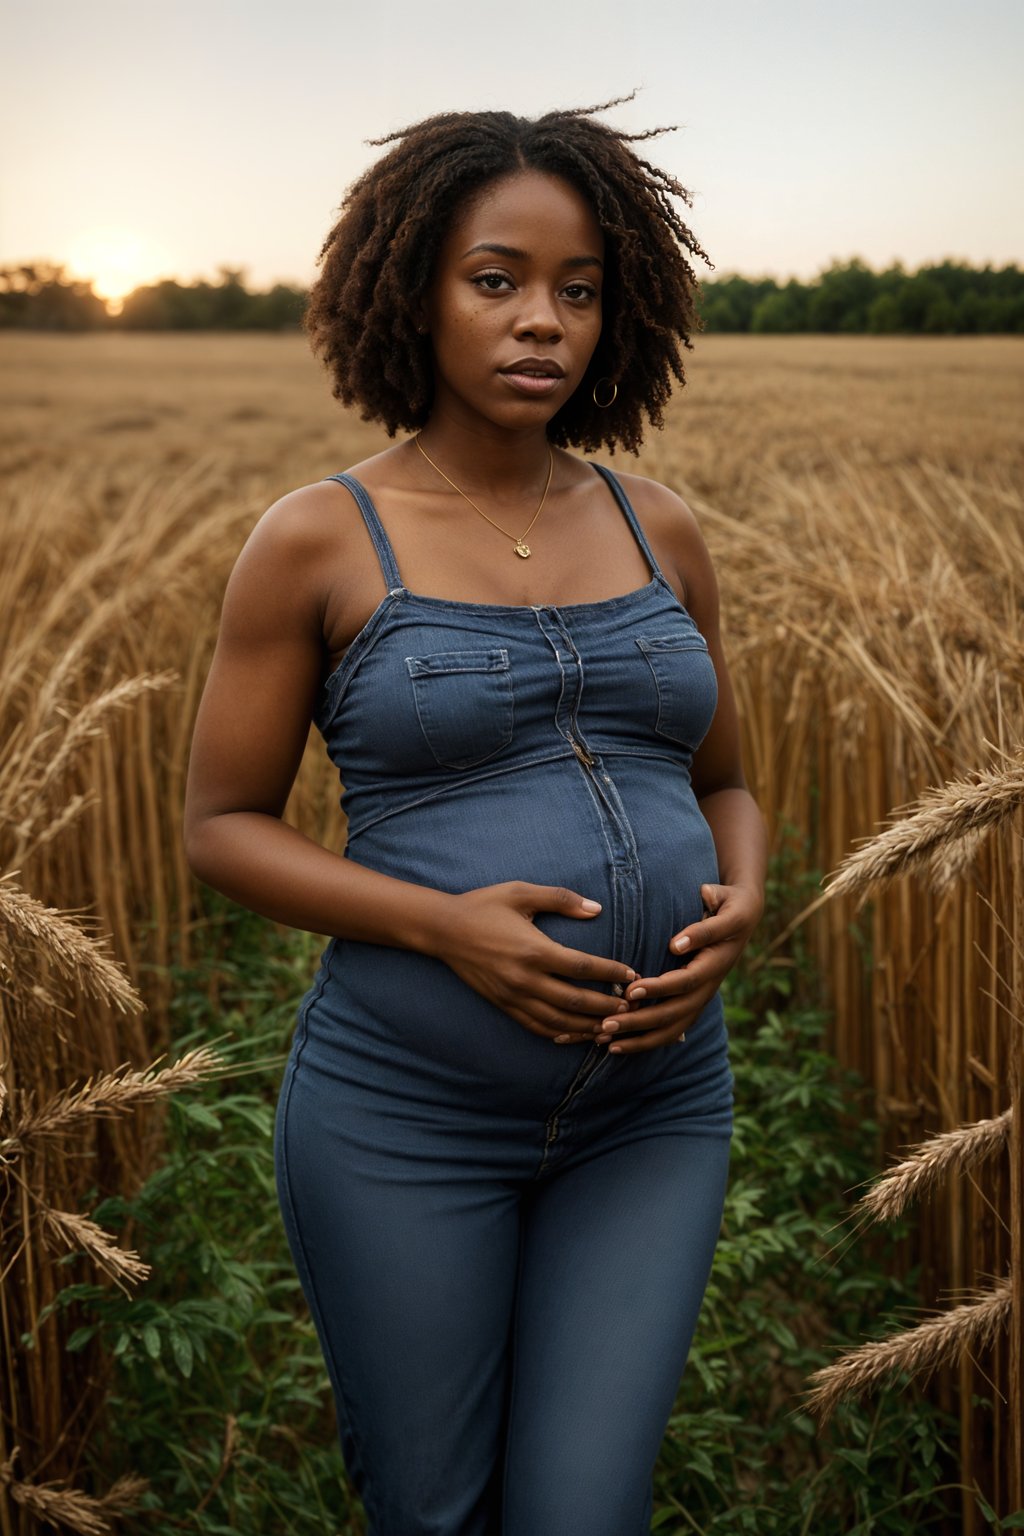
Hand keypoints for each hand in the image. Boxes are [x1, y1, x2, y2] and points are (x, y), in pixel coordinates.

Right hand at [432, 882, 636, 1043]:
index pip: (583, 967)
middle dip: (607, 1007)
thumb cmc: (484, 905)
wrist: (443, 929)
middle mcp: (525, 978)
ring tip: (611, 1026)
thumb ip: (561, 899)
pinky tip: (576, 1034)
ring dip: (588, 1026)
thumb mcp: (521, 892)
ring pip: (559, 1020)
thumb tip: (596, 909)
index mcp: (534, 949)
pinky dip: (559, 1033)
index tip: (632, 975)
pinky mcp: (503, 1004)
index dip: (611, 973)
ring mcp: (513, 995)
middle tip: (631, 1008)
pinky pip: (536, 1026)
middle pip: (576, 1001)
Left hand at [592, 881, 763, 1054]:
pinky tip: (617, 1047)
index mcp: (715, 961)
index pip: (685, 981)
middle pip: (675, 1012)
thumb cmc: (726, 904)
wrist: (743, 916)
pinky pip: (671, 1030)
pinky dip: (645, 1041)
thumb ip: (703, 925)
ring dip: (639, 1038)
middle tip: (607, 1023)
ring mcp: (702, 998)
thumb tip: (676, 944)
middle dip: (640, 1021)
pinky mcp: (693, 1004)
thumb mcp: (721, 901)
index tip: (630, 990)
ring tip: (605, 1042)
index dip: (659, 988)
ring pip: (672, 1028)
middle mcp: (709, 986)